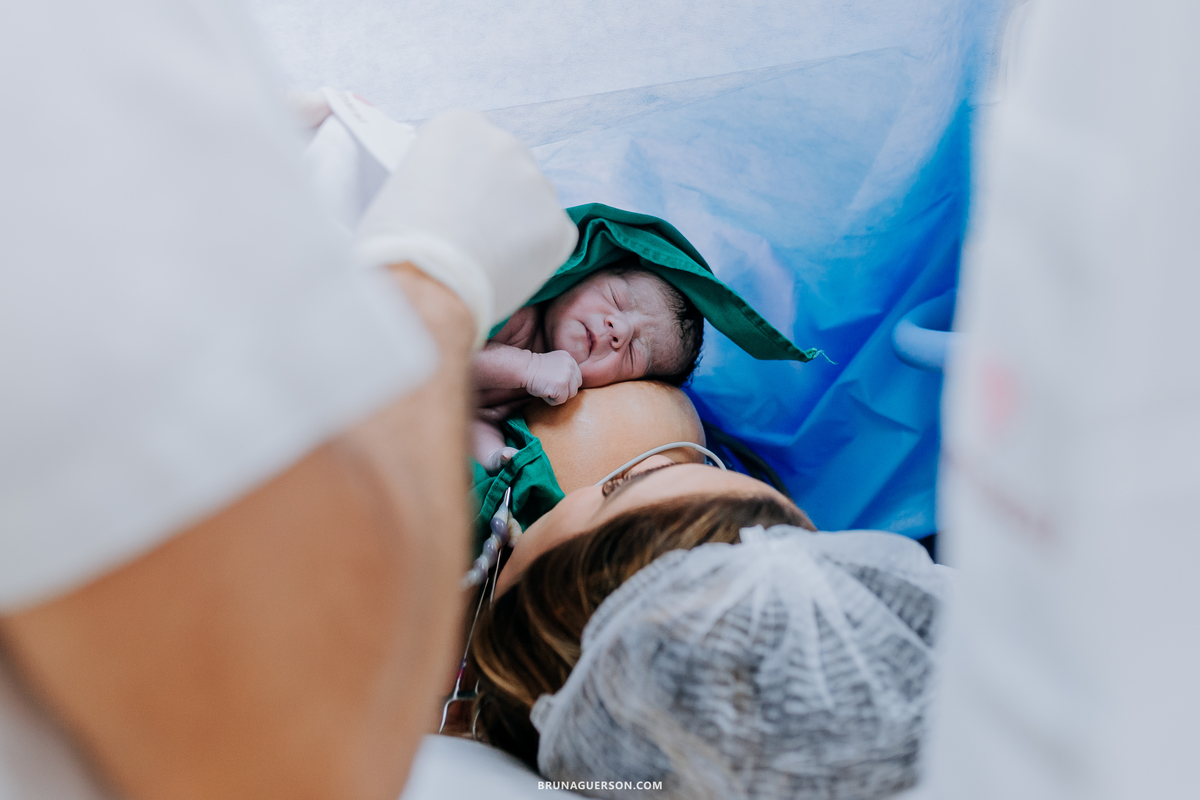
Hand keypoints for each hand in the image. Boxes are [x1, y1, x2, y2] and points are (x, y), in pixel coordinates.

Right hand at [357, 111, 577, 347]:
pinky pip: (550, 238)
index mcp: (460, 125)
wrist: (423, 286)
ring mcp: (538, 184)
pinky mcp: (560, 225)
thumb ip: (437, 177)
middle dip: (495, 196)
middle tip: (471, 233)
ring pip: (532, 203)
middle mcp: (505, 143)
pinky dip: (534, 255)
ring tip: (486, 257)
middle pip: (506, 168)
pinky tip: (505, 271)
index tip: (450, 204)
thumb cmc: (396, 243)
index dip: (460, 179)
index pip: (470, 145)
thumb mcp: (403, 185)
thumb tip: (450, 195)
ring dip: (516, 224)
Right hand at [524, 351, 581, 405]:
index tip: (556, 384)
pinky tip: (544, 392)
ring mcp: (567, 375)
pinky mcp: (561, 385)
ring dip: (559, 396)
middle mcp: (570, 365)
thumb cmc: (535, 370)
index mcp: (569, 358)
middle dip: (565, 391)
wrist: (524, 368)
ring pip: (570, 394)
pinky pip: (561, 400)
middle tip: (551, 387)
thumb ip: (565, 370)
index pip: (577, 377)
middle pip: (575, 386)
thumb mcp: (555, 364)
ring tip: (547, 389)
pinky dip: (552, 400)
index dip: (567, 384)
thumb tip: (571, 386)